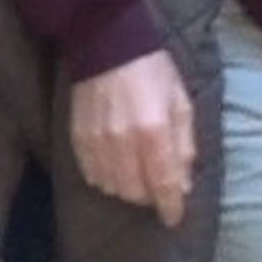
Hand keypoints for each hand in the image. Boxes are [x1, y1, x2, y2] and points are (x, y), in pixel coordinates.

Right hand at [70, 48, 195, 229]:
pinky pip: (91, 175)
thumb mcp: (181, 102)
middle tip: (158, 186)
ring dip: (128, 188)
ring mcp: (97, 142)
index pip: (163, 184)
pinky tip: (116, 167)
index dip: (170, 207)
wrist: (108, 43)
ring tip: (138, 174)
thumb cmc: (153, 71)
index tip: (174, 217)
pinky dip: (106, 178)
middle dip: (150, 196)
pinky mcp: (77, 139)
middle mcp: (123, 142)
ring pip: (112, 187)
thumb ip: (184, 144)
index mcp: (154, 131)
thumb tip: (184, 184)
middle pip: (135, 192)